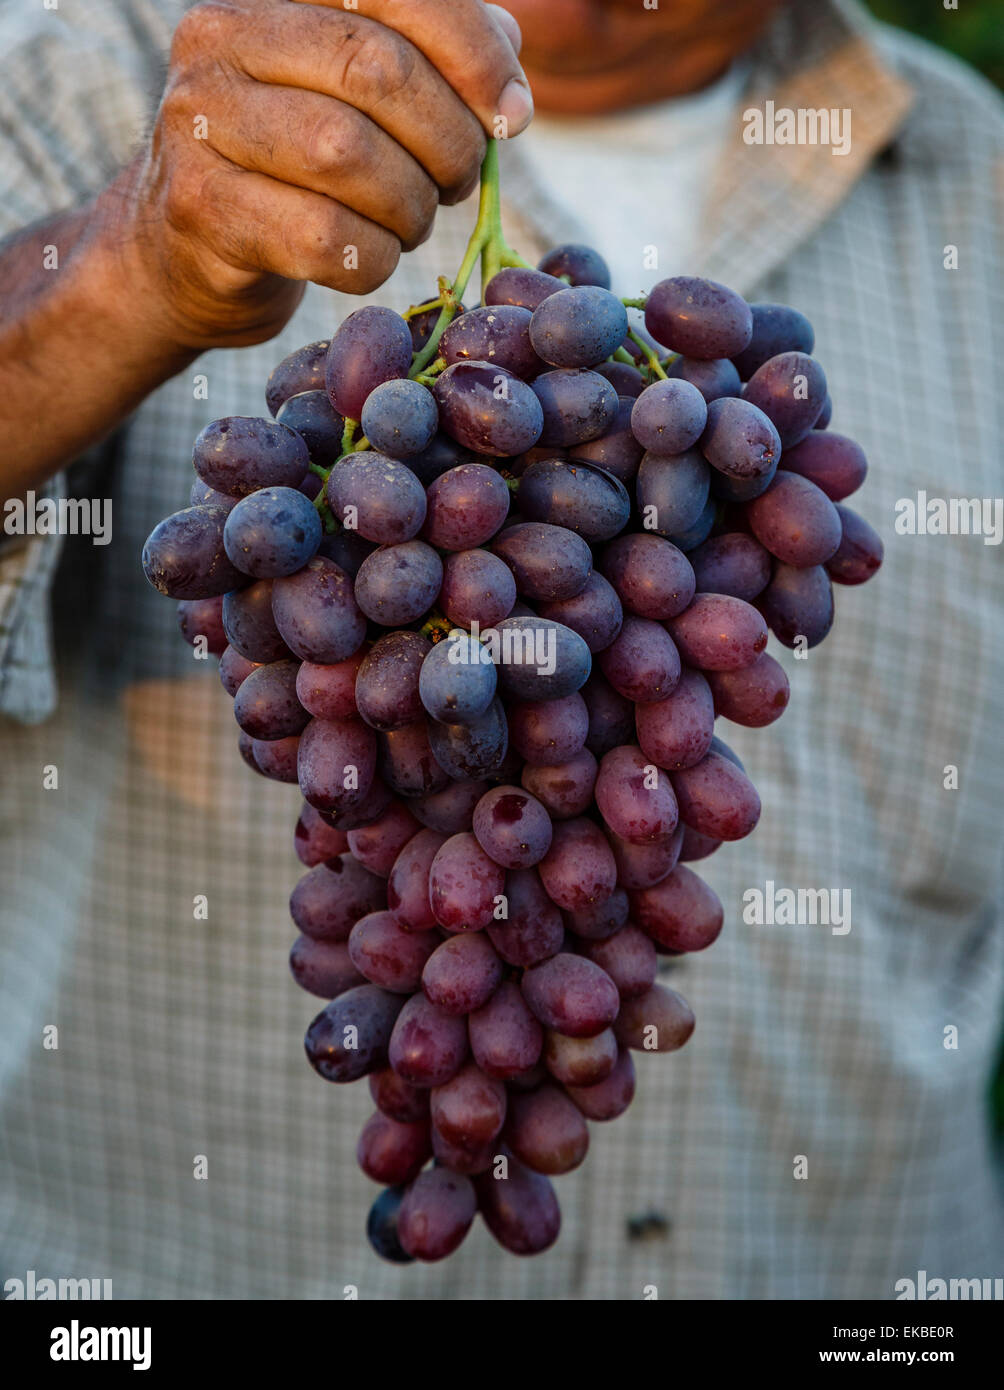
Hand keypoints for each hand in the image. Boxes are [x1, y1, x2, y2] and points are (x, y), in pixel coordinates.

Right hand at [113, 0, 529, 350]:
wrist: (185, 254)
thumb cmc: (294, 171)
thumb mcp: (356, 99)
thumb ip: (434, 62)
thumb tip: (509, 74)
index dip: (472, 51)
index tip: (510, 117)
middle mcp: (222, 37)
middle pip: (377, 70)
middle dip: (447, 140)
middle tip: (456, 183)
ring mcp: (200, 121)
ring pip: (348, 156)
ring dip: (410, 207)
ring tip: (411, 222)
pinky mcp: (200, 208)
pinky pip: (323, 236)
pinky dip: (373, 260)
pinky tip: (371, 258)